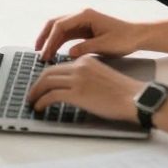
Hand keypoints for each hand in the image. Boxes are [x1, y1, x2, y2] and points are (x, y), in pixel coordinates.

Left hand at [25, 56, 144, 122]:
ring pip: (47, 82)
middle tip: (32, 94)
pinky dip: (42, 101)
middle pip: (48, 72)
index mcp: (85, 60)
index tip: (41, 85)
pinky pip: (51, 95)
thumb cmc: (123, 93)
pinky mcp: (77, 93)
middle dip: (37, 84)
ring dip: (36, 93)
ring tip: (32, 102)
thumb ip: (85, 77)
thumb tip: (71, 88)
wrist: (135, 98)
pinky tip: (39, 107)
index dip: (46, 77)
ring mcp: (77, 79)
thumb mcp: (101, 76)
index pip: (58, 66)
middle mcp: (79, 66)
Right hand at [36, 8, 144, 59]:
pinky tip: (55, 52)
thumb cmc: (124, 38)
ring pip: (59, 29)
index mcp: (85, 15)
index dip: (50, 39)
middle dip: (45, 37)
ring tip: (45, 55)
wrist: (137, 36)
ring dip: (51, 40)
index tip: (45, 53)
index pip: (60, 25)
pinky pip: (67, 34)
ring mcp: (82, 21)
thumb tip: (68, 53)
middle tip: (39, 52)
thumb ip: (85, 48)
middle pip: (55, 23)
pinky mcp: (84, 29)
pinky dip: (59, 42)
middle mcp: (81, 16)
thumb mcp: (105, 45)